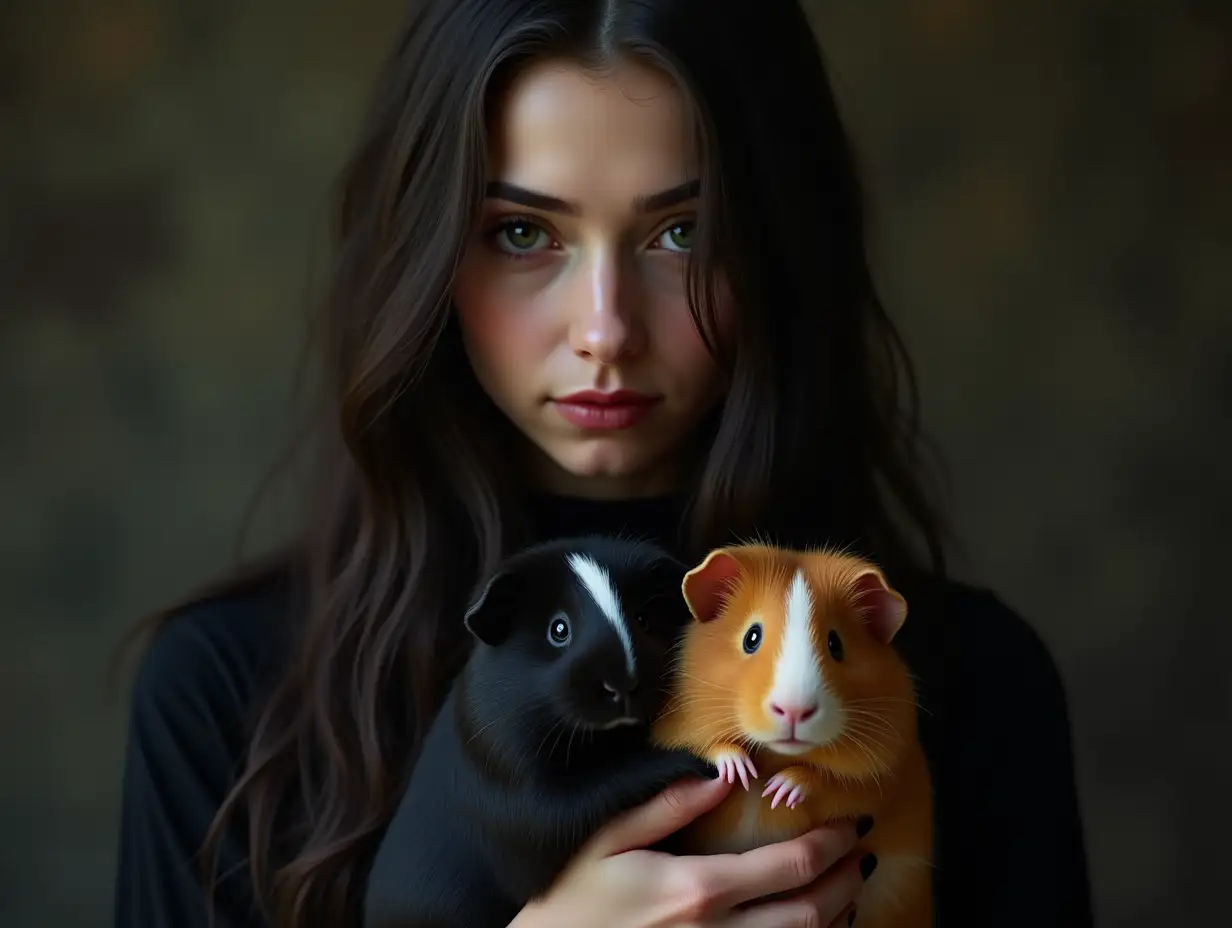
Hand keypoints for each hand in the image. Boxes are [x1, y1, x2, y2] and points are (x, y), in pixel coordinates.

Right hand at [509, 776, 866, 927]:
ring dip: (834, 917)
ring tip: (847, 887)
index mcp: (699, 889)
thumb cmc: (572, 897)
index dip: (830, 844)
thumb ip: (668, 804)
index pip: (789, 867)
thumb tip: (722, 775)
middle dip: (845, 881)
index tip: (850, 823)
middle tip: (861, 853)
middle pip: (809, 912)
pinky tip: (812, 925)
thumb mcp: (608, 838)